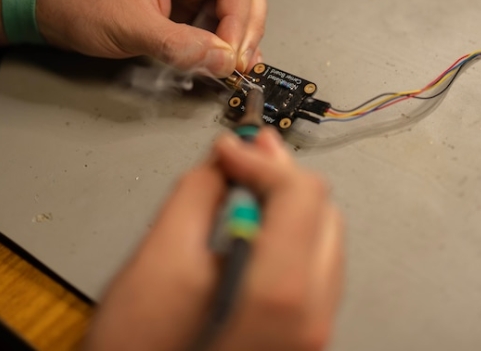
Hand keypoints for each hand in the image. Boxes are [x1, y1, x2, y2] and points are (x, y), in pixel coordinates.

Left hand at [36, 0, 265, 75]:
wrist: (48, 5)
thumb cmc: (78, 0)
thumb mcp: (131, 26)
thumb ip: (181, 45)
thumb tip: (223, 61)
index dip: (241, 23)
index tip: (232, 57)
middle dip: (247, 28)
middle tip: (240, 64)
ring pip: (236, 4)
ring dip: (238, 36)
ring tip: (231, 66)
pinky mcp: (182, 0)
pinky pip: (215, 17)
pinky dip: (223, 40)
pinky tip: (222, 61)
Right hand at [84, 128, 343, 350]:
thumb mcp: (156, 265)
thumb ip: (195, 197)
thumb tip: (222, 161)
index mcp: (281, 296)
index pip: (301, 194)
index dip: (262, 159)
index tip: (229, 148)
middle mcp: (312, 318)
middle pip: (323, 213)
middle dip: (279, 176)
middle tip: (244, 154)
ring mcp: (312, 332)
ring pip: (323, 241)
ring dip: (285, 204)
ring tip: (247, 182)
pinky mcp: (302, 338)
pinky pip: (313, 271)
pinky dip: (287, 237)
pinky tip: (253, 225)